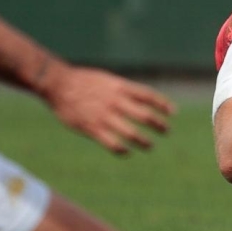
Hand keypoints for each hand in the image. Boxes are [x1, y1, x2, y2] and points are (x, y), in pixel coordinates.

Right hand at [44, 62, 174, 154]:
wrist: (58, 84)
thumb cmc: (83, 81)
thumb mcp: (107, 79)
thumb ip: (122, 90)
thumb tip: (139, 99)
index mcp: (120, 87)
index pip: (148, 96)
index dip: (163, 105)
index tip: (172, 113)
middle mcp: (115, 101)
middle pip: (144, 115)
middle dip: (159, 125)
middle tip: (167, 131)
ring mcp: (104, 116)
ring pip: (131, 132)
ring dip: (144, 141)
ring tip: (150, 145)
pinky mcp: (92, 128)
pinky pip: (112, 143)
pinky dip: (122, 150)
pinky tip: (126, 152)